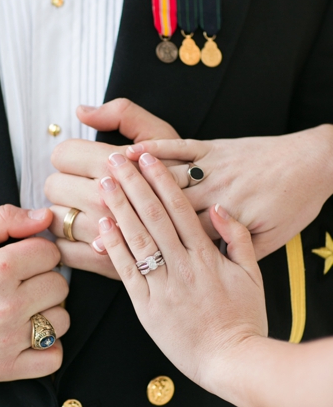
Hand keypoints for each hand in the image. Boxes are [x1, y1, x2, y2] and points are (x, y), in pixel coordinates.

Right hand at [0, 205, 69, 384]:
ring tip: (21, 312)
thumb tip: (45, 217)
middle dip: (42, 281)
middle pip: (60, 285)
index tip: (21, 262)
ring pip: (61, 320)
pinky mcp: (6, 367)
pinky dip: (47, 348)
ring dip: (47, 314)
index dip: (37, 254)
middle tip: (18, 286)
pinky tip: (27, 337)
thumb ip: (3, 219)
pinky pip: (53, 357)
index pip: (51, 253)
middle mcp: (7, 303)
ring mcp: (8, 338)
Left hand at [45, 99, 182, 278]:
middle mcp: (108, 198)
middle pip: (55, 186)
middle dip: (62, 186)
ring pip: (59, 220)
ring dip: (64, 216)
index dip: (66, 157)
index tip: (76, 164)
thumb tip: (81, 111)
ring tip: (78, 213)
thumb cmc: (189, 168)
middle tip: (76, 188)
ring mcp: (107, 231)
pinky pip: (68, 254)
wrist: (229, 214)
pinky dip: (67, 247)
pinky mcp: (113, 265)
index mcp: (117, 162)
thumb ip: (122, 114)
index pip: (63, 154)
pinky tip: (77, 239)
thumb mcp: (161, 132)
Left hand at [94, 150, 266, 388]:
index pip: (179, 208)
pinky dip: (114, 247)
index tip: (145, 159)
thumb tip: (220, 208)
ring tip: (102, 183)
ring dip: (118, 208)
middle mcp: (182, 265)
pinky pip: (126, 271)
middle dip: (132, 184)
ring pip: (136, 238)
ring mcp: (162, 285)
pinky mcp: (146, 306)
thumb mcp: (252, 274)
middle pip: (153, 216)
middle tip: (114, 160)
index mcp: (207, 255)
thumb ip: (236, 238)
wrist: (232, 359)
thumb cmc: (244, 318)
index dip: (159, 181)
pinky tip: (101, 226)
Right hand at [124, 124, 332, 259]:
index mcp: (227, 223)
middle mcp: (216, 195)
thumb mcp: (272, 240)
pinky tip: (133, 149)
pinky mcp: (217, 147)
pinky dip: (157, 146)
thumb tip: (199, 260)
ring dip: (136, 176)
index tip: (106, 242)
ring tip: (105, 175)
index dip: (140, 240)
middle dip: (127, 204)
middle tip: (94, 203)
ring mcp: (215, 169)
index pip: (175, 236)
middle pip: (163, 205)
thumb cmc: (295, 205)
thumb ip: (235, 250)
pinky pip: (182, 146)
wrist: (317, 164)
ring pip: (168, 177)